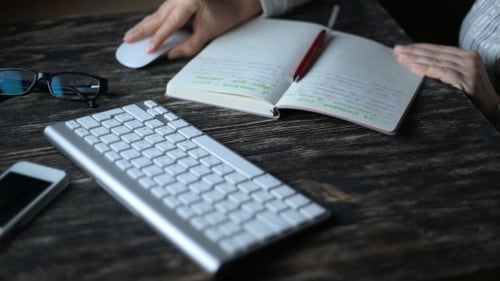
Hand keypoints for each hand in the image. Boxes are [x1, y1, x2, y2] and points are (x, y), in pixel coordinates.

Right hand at [123, 0, 261, 58]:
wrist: (234, 3)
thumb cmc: (224, 16)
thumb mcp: (208, 33)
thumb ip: (190, 46)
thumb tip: (171, 55)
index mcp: (188, 2)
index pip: (169, 24)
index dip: (158, 39)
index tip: (148, 50)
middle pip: (157, 17)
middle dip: (142, 30)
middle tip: (128, 40)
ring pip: (156, 14)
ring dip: (143, 26)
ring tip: (129, 36)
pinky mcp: (175, 2)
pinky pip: (161, 14)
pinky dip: (151, 23)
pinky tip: (141, 30)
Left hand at [394, 43, 499, 122]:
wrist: (494, 110)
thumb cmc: (474, 97)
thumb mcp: (461, 78)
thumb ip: (446, 70)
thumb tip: (419, 65)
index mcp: (467, 56)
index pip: (438, 49)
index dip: (420, 48)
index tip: (403, 48)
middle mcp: (469, 59)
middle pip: (435, 53)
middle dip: (414, 51)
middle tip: (397, 50)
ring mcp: (469, 69)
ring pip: (437, 61)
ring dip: (416, 59)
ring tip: (401, 58)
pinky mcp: (467, 80)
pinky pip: (442, 72)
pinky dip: (426, 68)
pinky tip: (413, 67)